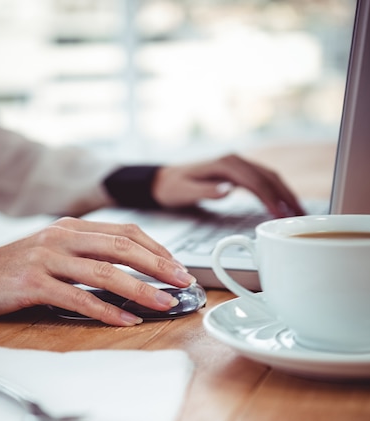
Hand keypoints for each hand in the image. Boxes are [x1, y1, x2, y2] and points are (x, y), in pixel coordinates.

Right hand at [0, 218, 195, 324]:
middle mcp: (60, 237)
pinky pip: (78, 298)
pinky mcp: (33, 284)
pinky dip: (106, 311)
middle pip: (122, 247)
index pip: (125, 232)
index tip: (178, 266)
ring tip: (165, 303)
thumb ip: (85, 254)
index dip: (157, 249)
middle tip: (184, 282)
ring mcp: (46, 259)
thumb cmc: (10, 270)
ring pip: (105, 272)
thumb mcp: (50, 252)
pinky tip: (126, 321)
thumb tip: (128, 271)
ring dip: (141, 290)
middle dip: (159, 266)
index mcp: (69, 227)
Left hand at [152, 153, 303, 216]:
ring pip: (270, 177)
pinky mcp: (239, 173)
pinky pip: (264, 181)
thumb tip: (228, 189)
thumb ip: (205, 191)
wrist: (163, 179)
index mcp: (225, 164)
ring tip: (300, 213)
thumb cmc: (172, 187)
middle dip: (286, 195)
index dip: (269, 197)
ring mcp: (239, 165)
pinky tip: (285, 206)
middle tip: (300, 216)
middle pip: (269, 176)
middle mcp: (235, 160)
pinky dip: (277, 192)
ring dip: (286, 194)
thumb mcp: (184, 191)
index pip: (255, 180)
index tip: (280, 213)